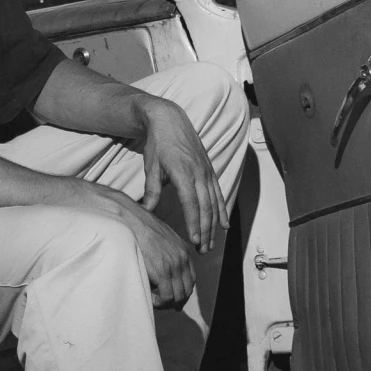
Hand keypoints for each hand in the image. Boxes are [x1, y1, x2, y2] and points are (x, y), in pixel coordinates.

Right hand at [101, 187, 198, 307]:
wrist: (126, 219)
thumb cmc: (135, 226)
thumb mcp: (157, 235)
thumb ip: (163, 249)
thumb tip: (158, 262)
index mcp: (182, 249)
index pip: (190, 278)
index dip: (183, 291)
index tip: (173, 299)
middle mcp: (182, 257)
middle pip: (187, 289)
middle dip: (176, 300)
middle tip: (163, 304)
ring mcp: (173, 265)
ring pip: (178, 295)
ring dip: (166, 302)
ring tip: (153, 300)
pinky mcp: (162, 271)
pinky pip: (167, 296)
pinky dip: (159, 302)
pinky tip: (150, 297)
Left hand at [139, 96, 225, 254]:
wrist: (170, 119)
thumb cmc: (158, 143)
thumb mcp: (151, 166)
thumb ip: (152, 190)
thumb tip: (147, 211)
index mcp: (183, 173)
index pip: (191, 204)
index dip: (194, 223)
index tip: (193, 240)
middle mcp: (199, 173)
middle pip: (206, 208)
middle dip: (205, 231)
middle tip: (202, 250)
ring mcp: (206, 172)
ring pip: (214, 203)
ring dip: (213, 225)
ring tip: (210, 243)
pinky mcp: (209, 171)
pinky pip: (218, 194)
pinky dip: (222, 210)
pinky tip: (224, 225)